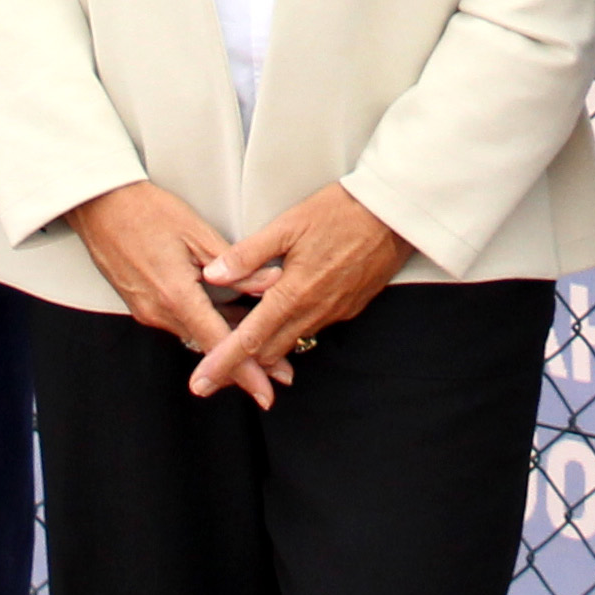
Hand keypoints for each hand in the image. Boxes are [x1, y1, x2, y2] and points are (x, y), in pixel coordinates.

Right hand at [70, 181, 284, 406]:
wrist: (100, 205)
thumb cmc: (145, 210)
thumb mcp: (198, 233)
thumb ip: (237, 266)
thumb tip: (270, 282)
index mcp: (176, 296)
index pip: (218, 345)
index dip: (246, 371)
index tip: (265, 391)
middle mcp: (158, 312)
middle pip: (209, 347)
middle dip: (244, 362)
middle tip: (277, 373)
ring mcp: (148, 310)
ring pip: (195, 334)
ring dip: (225, 341)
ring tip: (260, 346)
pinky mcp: (142, 304)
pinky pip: (181, 321)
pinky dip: (205, 324)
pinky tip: (228, 318)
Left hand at [190, 182, 410, 407]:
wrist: (394, 214)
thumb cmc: (342, 211)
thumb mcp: (289, 224)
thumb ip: (249, 254)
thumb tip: (213, 275)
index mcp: (294, 294)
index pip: (249, 340)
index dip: (222, 363)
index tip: (200, 383)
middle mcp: (314, 312)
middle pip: (268, 352)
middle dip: (238, 366)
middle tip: (211, 371)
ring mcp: (333, 313)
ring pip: (290, 342)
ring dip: (265, 349)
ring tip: (240, 345)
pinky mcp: (349, 308)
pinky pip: (311, 329)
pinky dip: (289, 331)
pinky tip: (281, 316)